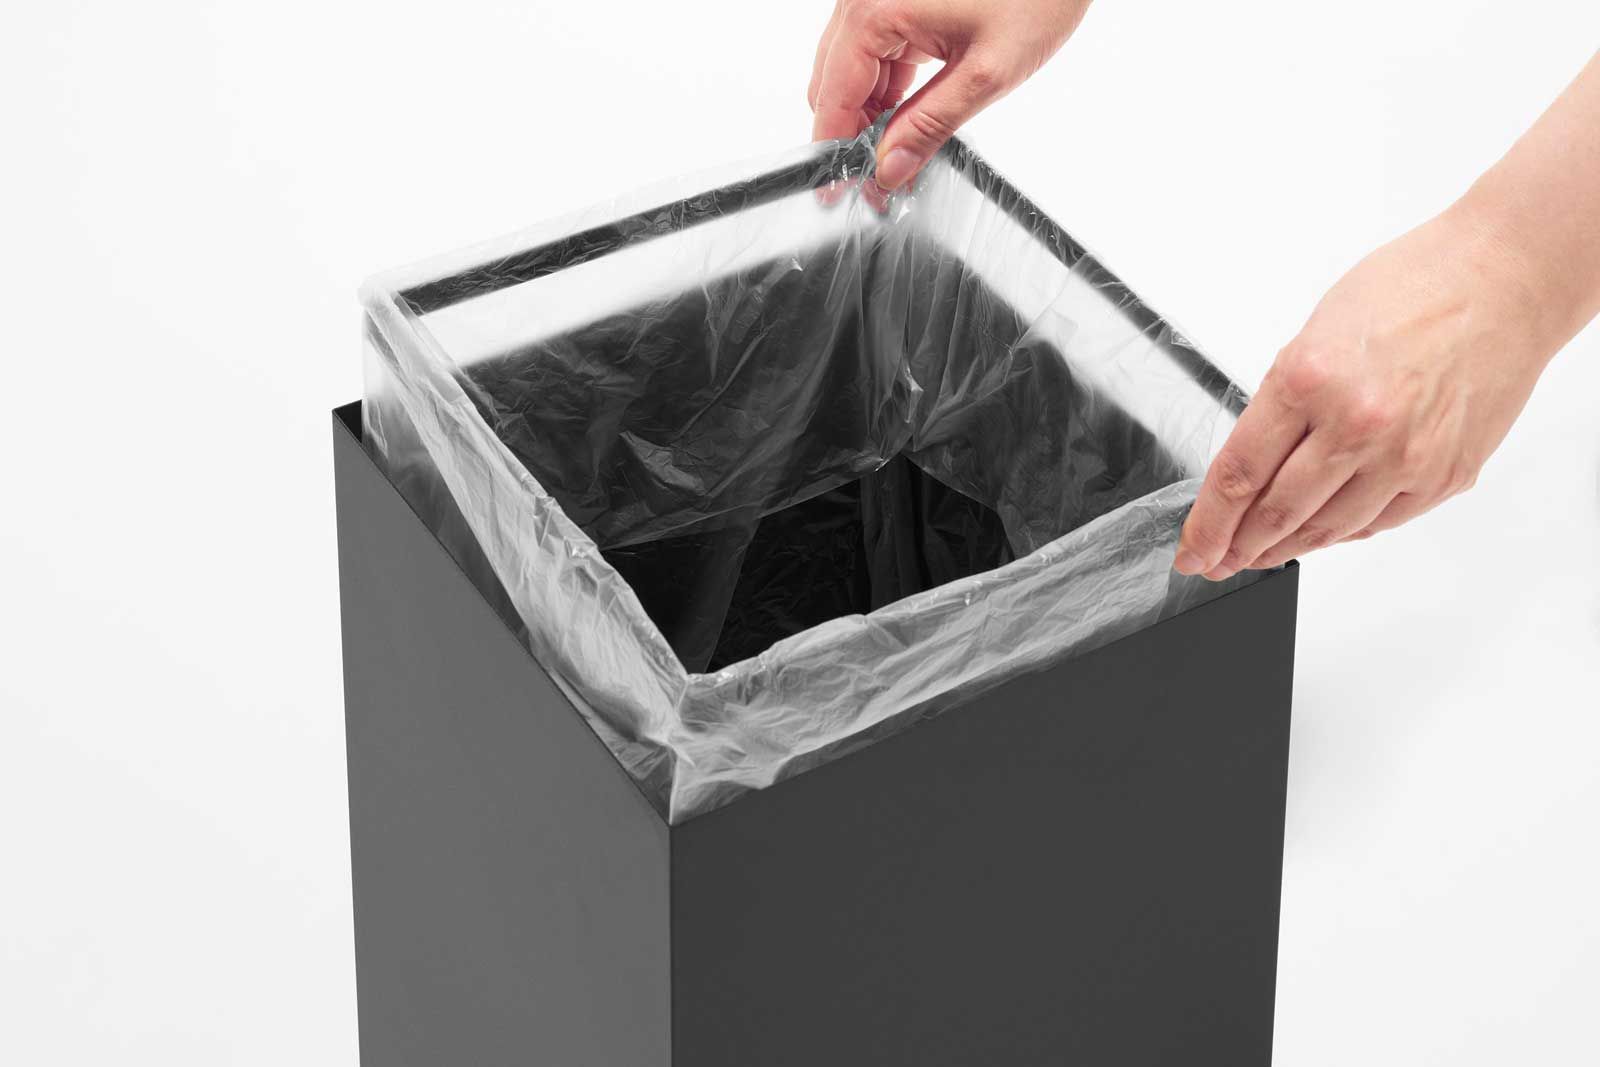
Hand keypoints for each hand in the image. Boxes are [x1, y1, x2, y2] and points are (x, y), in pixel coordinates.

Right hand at [808, 0, 1093, 188]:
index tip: (841, 189)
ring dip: (868, 111)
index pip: (834, 96)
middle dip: (851, 132)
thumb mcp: (984, 74)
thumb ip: (929, 126)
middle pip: (833, 83)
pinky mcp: (895, 0)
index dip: (836, 148)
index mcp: (878, 11)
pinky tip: (908, 113)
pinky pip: (872, 52)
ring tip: (901, 148)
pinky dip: (884, 87)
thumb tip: (890, 168)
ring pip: (849, 71)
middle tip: (881, 176)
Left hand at [1174, 207, 1558, 579]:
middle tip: (1216, 562)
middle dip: (1237, 547)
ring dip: (1286, 549)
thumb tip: (1253, 466)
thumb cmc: (1412, 288)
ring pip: (1328, 528)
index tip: (1192, 548)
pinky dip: (1342, 534)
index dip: (1207, 524)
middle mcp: (1356, 425)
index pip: (1238, 475)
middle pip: (1277, 512)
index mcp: (1308, 380)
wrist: (1505, 278)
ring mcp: (1405, 456)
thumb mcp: (1315, 334)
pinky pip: (1379, 522)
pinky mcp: (1445, 474)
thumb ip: (1283, 404)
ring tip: (1260, 556)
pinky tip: (1320, 536)